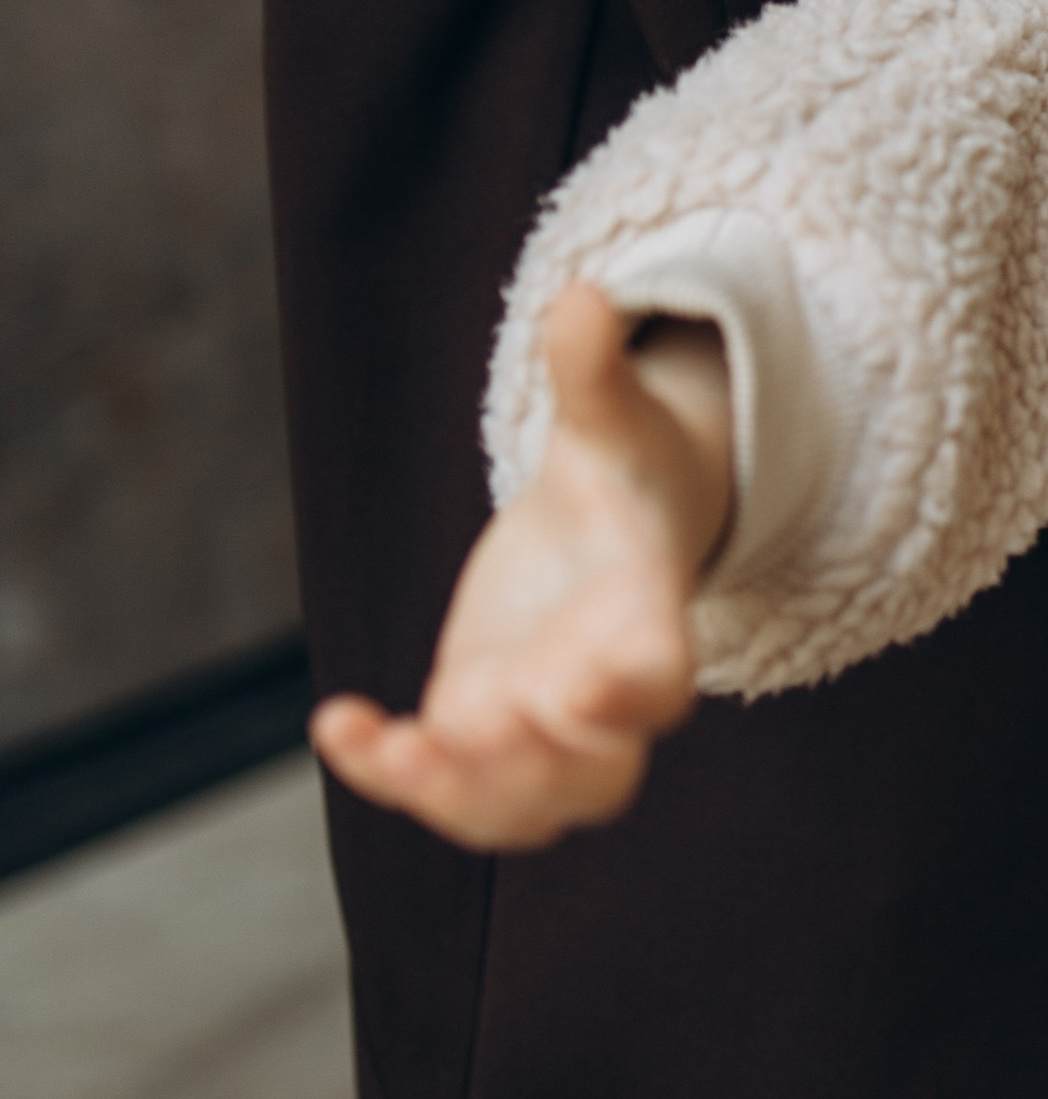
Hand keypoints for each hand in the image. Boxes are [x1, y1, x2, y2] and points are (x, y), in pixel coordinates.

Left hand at [310, 284, 736, 851]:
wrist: (607, 518)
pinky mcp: (477, 725)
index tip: (585, 687)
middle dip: (533, 768)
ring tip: (392, 753)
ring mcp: (537, 722)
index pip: (659, 681)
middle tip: (471, 727)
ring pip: (519, 806)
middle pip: (595, 776)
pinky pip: (441, 779)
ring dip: (459, 798)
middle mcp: (599, 691)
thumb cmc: (624, 463)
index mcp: (648, 617)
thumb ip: (593, 370)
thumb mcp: (612, 414)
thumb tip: (580, 293)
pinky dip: (388, 770)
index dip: (628, 694)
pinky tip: (337, 724)